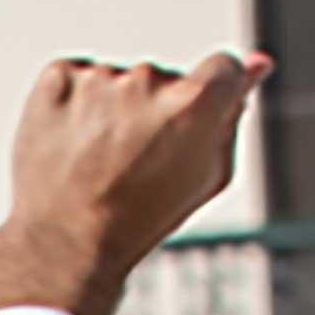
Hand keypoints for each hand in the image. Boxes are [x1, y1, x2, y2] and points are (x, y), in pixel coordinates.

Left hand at [0, 52, 268, 314]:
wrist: (64, 249)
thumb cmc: (139, 220)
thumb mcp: (206, 178)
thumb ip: (233, 118)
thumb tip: (256, 66)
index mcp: (193, 102)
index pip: (224, 68)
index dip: (209, 98)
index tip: (187, 124)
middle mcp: (146, 83)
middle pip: (163, 79)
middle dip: (151, 113)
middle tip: (129, 165)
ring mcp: (99, 80)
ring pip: (116, 82)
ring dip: (108, 112)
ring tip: (94, 163)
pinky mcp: (57, 81)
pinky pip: (74, 78)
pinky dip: (71, 105)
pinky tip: (69, 146)